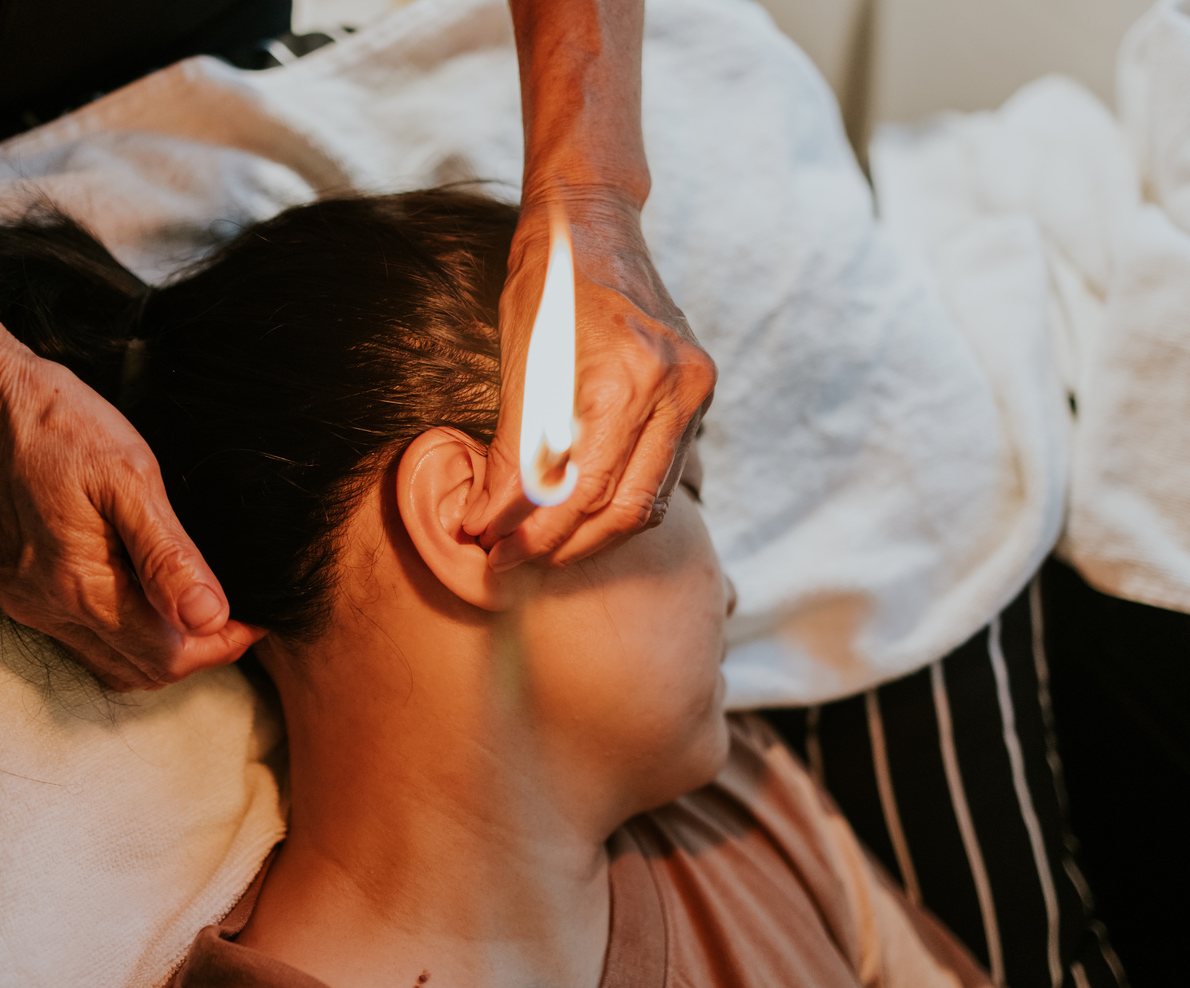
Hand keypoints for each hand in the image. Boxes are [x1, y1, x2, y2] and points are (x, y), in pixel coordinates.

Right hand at [0, 352, 263, 690]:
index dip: (219, 646)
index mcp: (78, 584)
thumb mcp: (130, 478)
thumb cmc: (62, 428)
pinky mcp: (20, 593)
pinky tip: (153, 602)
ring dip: (163, 650)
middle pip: (141, 669)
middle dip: (197, 652)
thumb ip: (168, 555)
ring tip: (201, 610)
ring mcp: (29, 604)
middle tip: (236, 616)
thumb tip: (209, 617)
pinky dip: (128, 635)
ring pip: (113, 663)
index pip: (166, 655)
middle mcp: (47, 608)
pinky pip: (85, 641)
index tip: (254, 619)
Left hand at [465, 188, 715, 567]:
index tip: (492, 548)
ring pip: (650, 501)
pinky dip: (620, 503)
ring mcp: (694, 391)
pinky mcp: (698, 395)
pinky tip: (579, 514)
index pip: (583, 486)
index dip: (536, 530)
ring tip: (542, 547)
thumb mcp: (518, 363)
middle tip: (513, 560)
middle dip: (565, 545)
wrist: (594, 225)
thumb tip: (491, 521)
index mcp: (626, 374)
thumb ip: (514, 449)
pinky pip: (662, 472)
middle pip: (626, 508)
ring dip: (595, 535)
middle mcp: (674, 386)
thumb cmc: (547, 286)